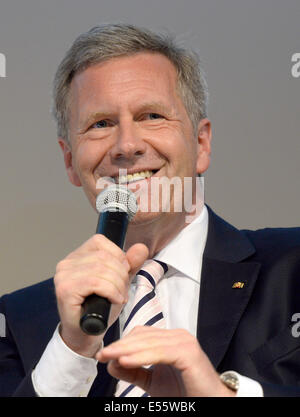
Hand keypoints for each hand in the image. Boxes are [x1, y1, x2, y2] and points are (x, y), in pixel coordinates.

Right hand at [54, 234, 148, 357]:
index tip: (123, 275)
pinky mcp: (65, 290)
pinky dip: (111, 292)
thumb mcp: (119, 282)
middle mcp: (66, 263)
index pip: (100, 242)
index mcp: (77, 256)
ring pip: (102, 269)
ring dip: (118, 286)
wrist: (86, 335)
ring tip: (118, 297)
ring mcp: (63, 276)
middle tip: (122, 291)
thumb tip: (141, 247)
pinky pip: (96, 283)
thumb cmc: (100, 309)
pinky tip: (114, 300)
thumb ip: (131, 264)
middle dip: (121, 275)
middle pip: (104, 257)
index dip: (118, 258)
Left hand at [97, 326, 234, 396]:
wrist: (211, 403)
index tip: (104, 354)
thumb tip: (112, 362)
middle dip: (120, 346)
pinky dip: (141, 356)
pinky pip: (159, 352)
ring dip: (126, 350)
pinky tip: (126, 361)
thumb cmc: (186, 393)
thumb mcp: (153, 382)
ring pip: (148, 342)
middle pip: (142, 335)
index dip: (121, 342)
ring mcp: (184, 342)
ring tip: (109, 357)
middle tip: (103, 355)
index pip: (140, 334)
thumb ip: (135, 371)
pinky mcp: (188, 352)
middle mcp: (178, 336)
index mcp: (170, 339)